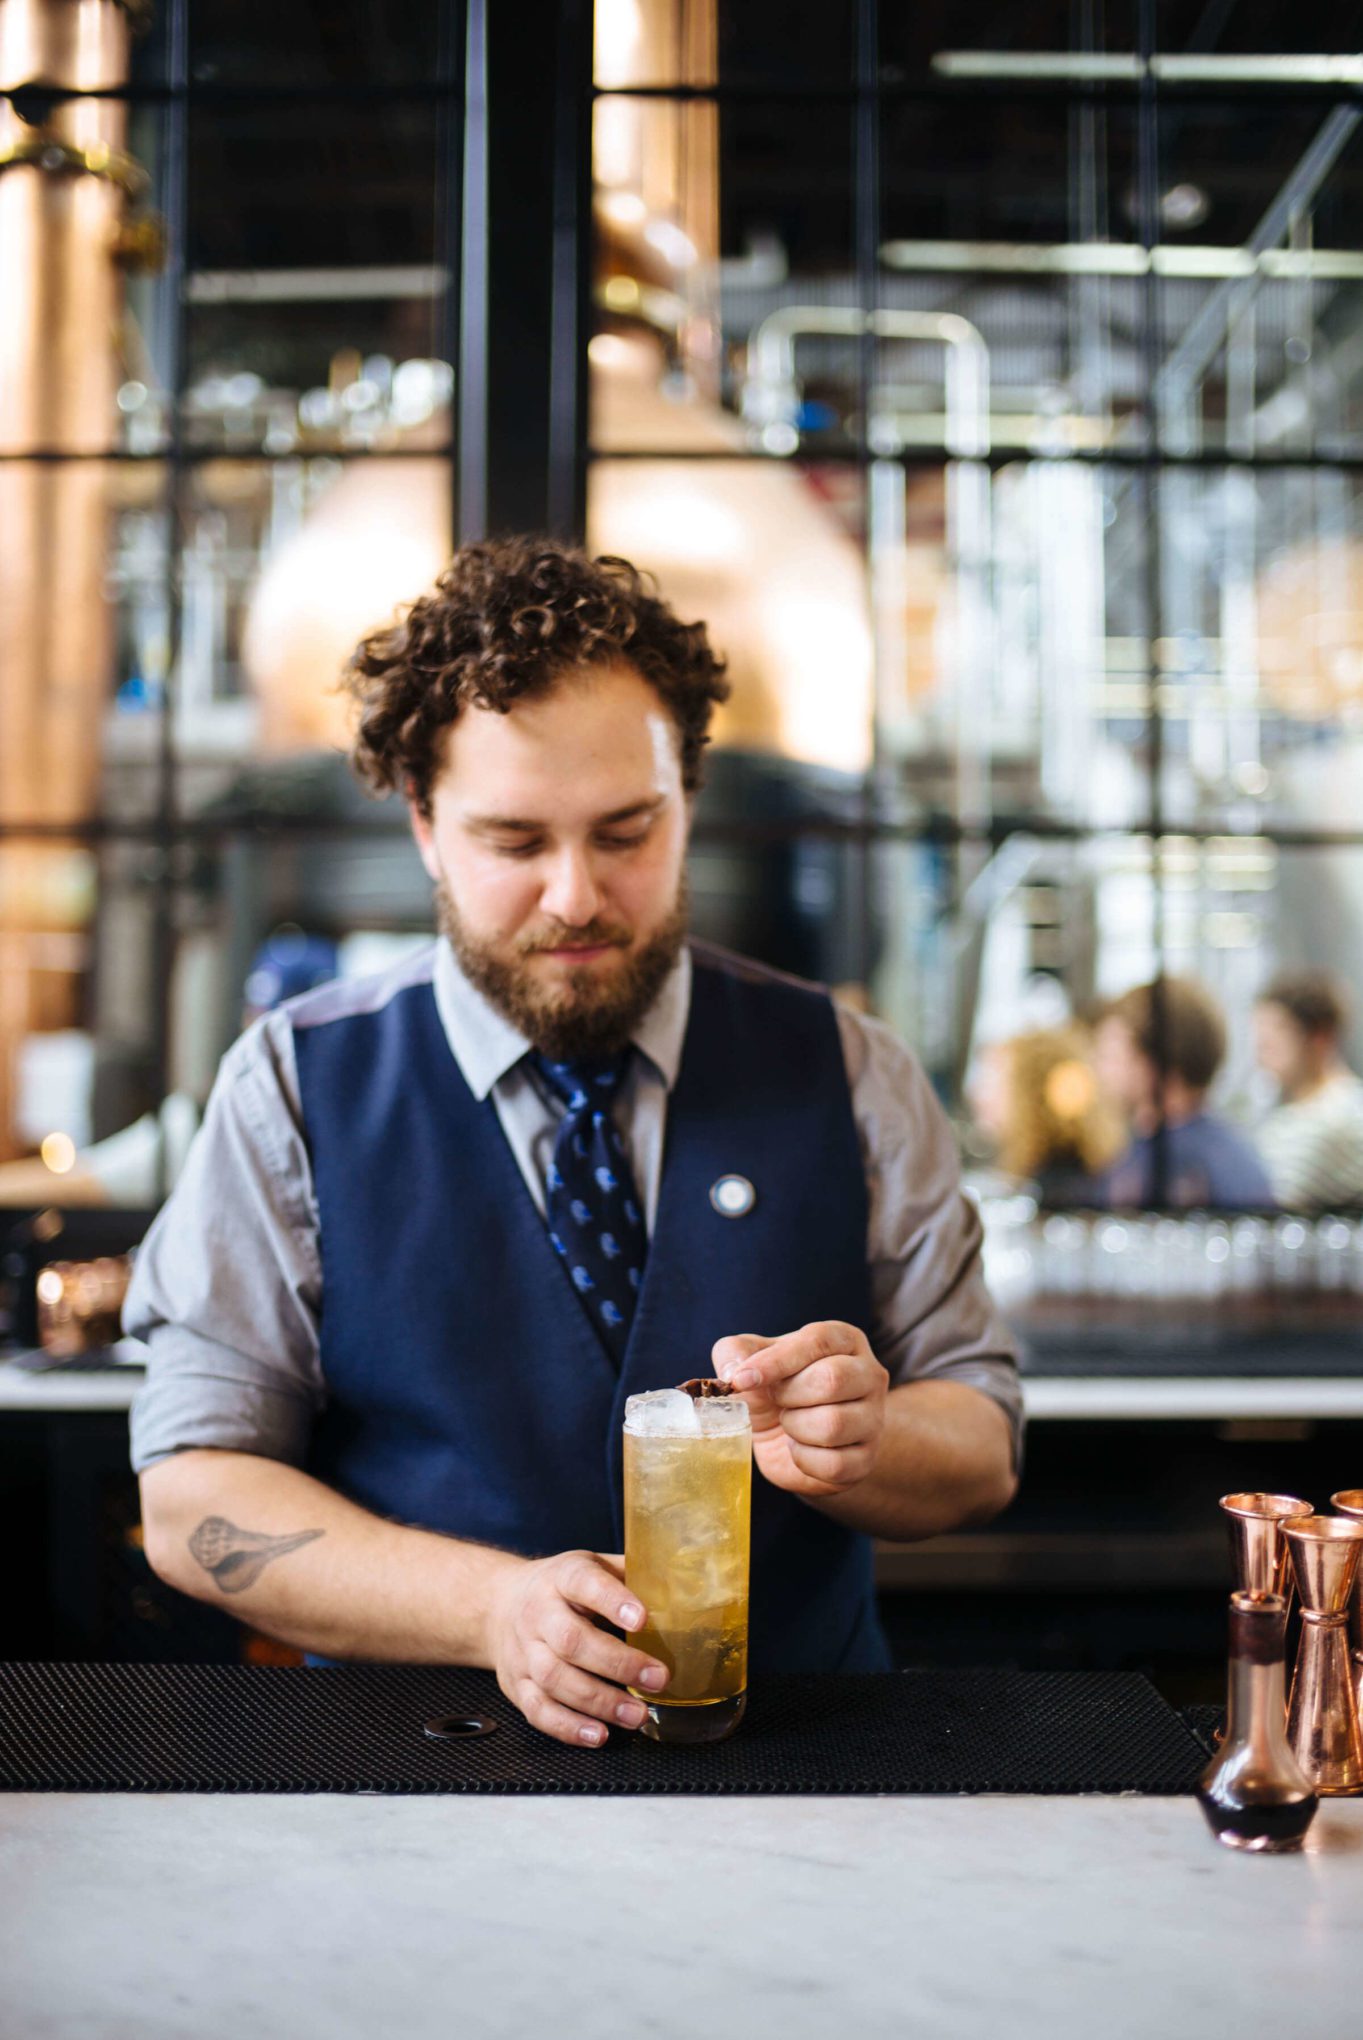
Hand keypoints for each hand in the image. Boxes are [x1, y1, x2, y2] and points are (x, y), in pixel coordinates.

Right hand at [485, 1549, 669, 1746]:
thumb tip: (682, 1590)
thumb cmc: (560, 1588)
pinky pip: (538, 1710)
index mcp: (562, 1577)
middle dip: (617, 1664)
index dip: (613, 1602)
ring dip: (599, 1702)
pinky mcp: (516, 1685)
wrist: (498, 1604)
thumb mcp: (591, 1566)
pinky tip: (599, 1734)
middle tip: (657, 1679)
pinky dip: (568, 1727)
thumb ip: (629, 1577)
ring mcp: (523, 1652)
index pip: (584, 1583)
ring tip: (637, 1715)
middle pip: (571, 1641)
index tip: (643, 1620)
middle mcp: (537, 1613)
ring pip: (555, 1680)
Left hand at [712, 1320, 888, 1499]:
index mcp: (843, 1340)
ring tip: (789, 1422)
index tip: (743, 1379)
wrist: (786, 1438)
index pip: (817, 1341)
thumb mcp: (749, 1360)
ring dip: (795, 1427)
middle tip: (776, 1400)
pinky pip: (834, 1464)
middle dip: (788, 1394)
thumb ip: (734, 1352)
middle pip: (832, 1380)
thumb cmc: (773, 1389)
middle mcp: (868, 1374)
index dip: (776, 1361)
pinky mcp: (866, 1459)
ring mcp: (873, 1418)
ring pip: (834, 1424)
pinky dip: (803, 1460)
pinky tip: (799, 1448)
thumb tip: (734, 1372)